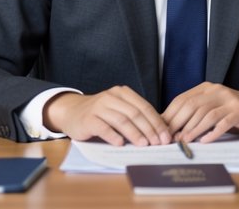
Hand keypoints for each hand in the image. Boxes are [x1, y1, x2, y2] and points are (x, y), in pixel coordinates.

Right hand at [43, 86, 171, 145]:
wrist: (72, 112)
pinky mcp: (88, 119)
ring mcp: (99, 107)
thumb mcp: (119, 110)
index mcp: (123, 93)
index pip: (144, 107)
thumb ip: (135, 117)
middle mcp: (111, 97)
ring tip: (144, 145)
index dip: (156, 122)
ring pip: (121, 120)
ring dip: (134, 134)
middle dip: (149, 129)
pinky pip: (104, 128)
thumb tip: (159, 133)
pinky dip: (114, 136)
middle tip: (158, 143)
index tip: (166, 136)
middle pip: (135, 114)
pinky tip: (121, 144)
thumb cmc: (100, 114)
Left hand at [161, 82, 238, 143]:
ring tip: (184, 141)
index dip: (170, 115)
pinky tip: (204, 142)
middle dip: (178, 122)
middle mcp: (217, 91)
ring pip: (206, 114)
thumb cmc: (234, 112)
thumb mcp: (213, 108)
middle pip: (192, 106)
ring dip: (193, 129)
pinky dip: (212, 132)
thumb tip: (171, 129)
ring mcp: (229, 100)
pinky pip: (223, 122)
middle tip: (170, 138)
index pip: (183, 99)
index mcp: (207, 88)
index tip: (161, 130)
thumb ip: (195, 114)